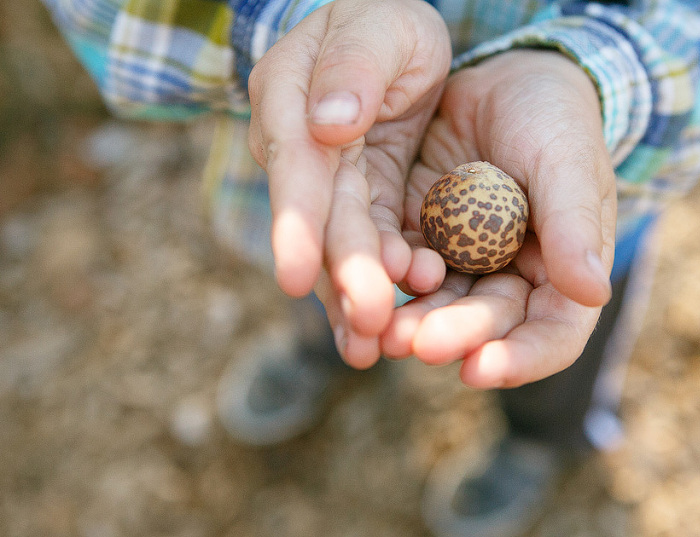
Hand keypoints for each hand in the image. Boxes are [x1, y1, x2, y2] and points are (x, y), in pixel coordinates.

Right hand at [247, 0, 450, 367]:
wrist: (391, 43)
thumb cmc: (383, 23)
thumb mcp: (379, 27)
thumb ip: (353, 69)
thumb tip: (328, 127)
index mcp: (290, 99)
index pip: (295, 164)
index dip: (298, 220)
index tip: (300, 274)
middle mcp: (300, 150)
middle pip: (320, 218)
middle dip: (341, 272)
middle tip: (367, 324)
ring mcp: (328, 181)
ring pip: (340, 244)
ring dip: (354, 295)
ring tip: (371, 348)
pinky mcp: (360, 200)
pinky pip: (366, 246)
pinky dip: (374, 284)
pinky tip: (388, 328)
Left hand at [381, 50, 616, 387]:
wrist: (502, 80)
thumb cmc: (552, 117)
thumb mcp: (567, 161)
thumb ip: (575, 224)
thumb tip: (594, 292)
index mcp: (563, 270)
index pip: (553, 333)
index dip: (520, 359)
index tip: (479, 370)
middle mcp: (513, 276)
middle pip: (487, 324)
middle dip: (453, 336)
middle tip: (414, 343)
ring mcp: (466, 260)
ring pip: (441, 303)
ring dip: (413, 319)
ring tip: (381, 328)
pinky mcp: (426, 236)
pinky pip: (405, 265)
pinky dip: (388, 276)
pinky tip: (367, 279)